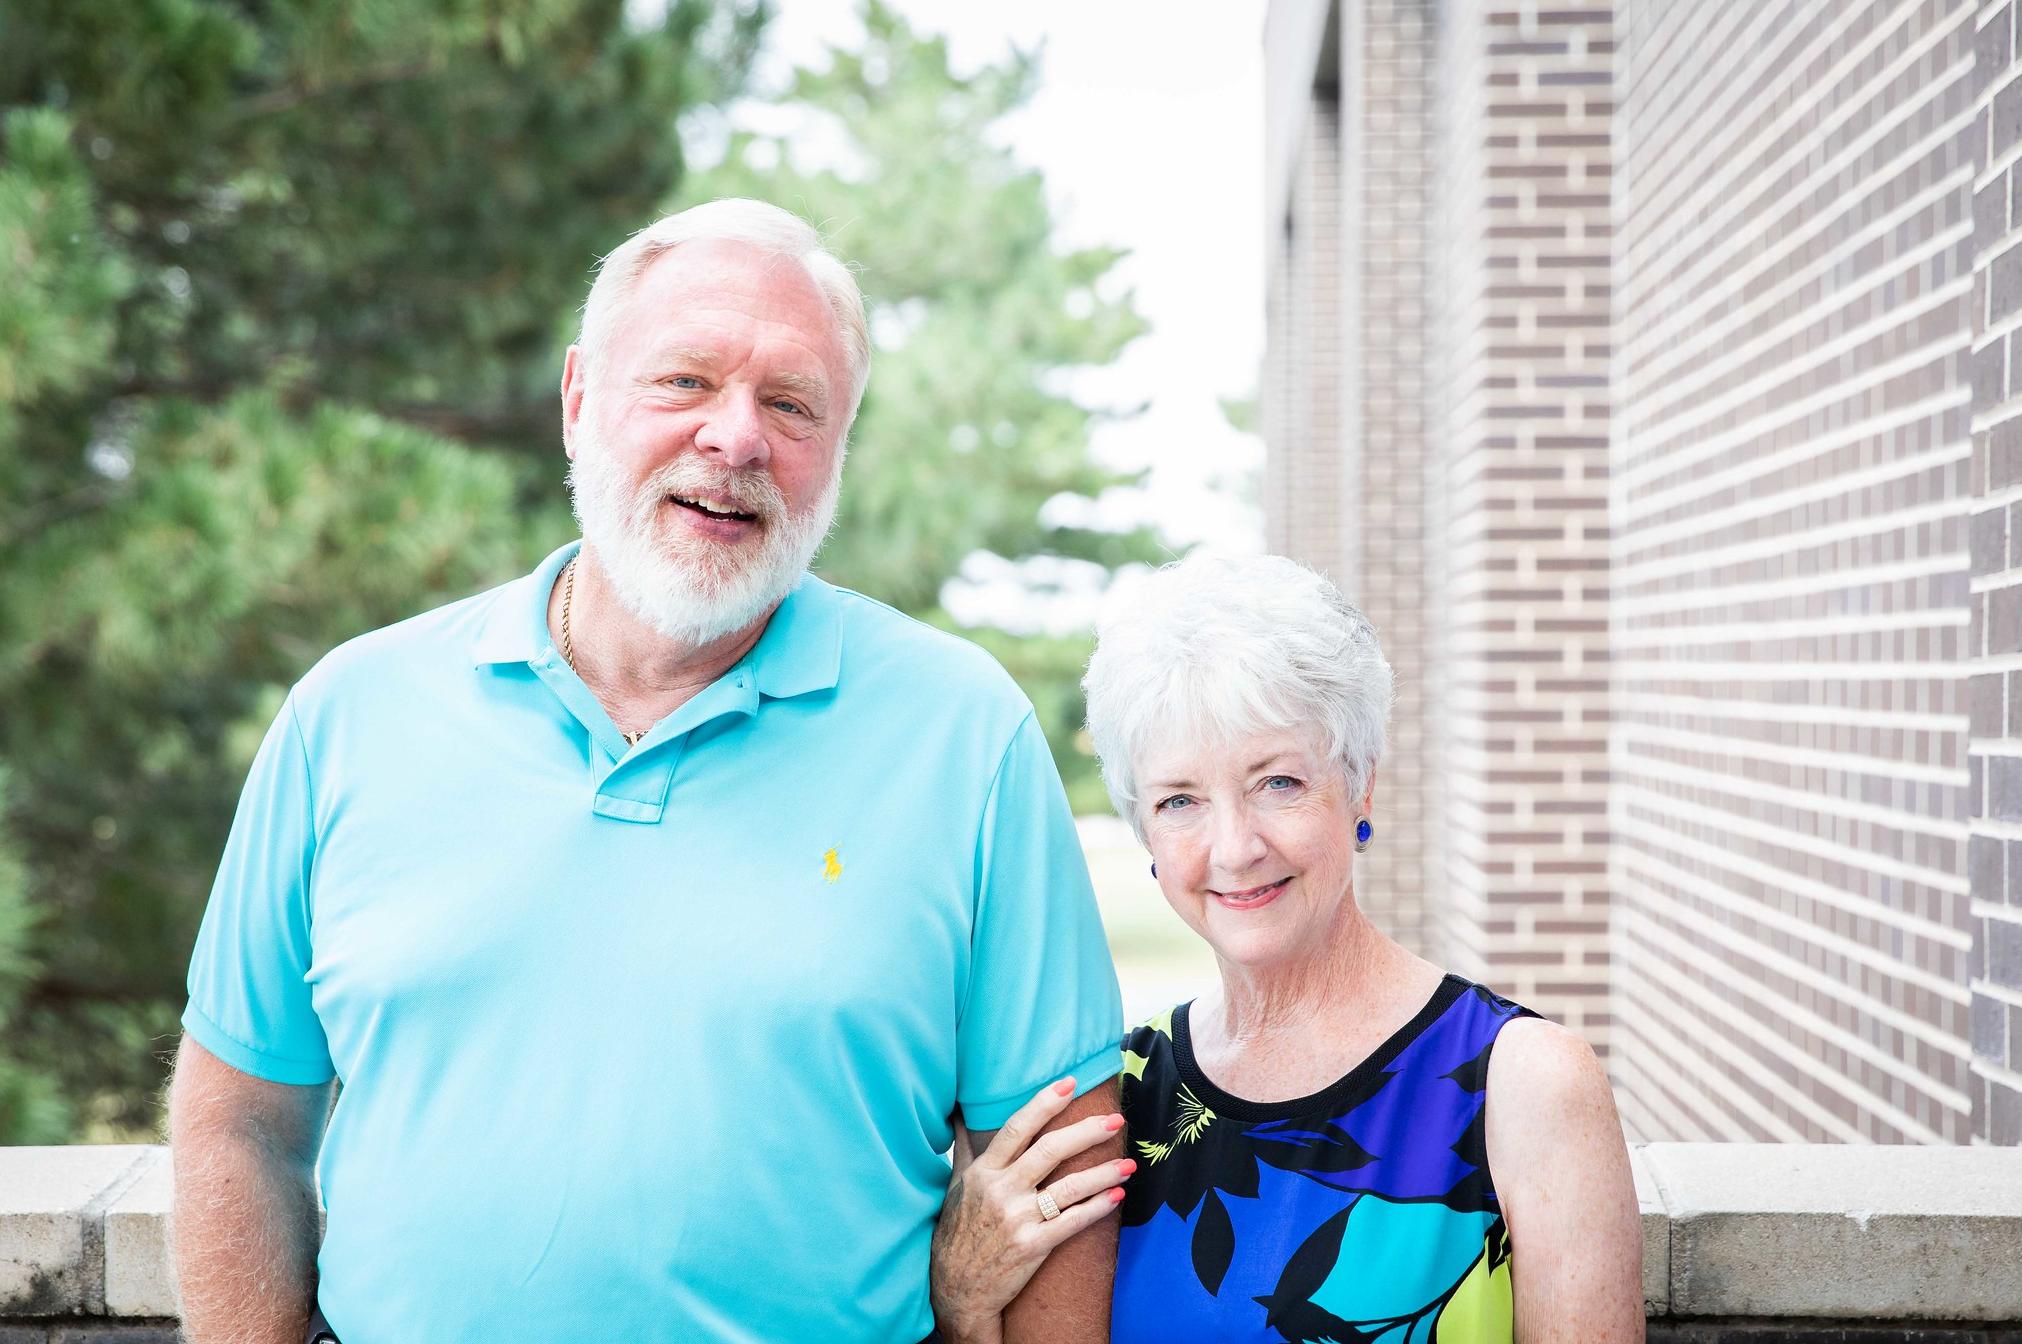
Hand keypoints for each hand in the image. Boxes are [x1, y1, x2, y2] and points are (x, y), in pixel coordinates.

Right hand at [930, 1078, 1134, 1342]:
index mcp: (984, 1172)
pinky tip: (1117, 1196)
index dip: (1044, 1103)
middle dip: (1086, 1132)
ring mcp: (1017, 1220)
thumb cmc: (957, 1232)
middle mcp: (1001, 1191)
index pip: (1017, 1128)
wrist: (957, 1289)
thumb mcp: (956, 1185)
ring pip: (1069, 1187)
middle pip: (1050, 1150)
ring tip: (1128, 1163)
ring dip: (1103, 1172)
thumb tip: (960, 1110)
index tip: (1070, 1083)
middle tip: (1115, 1118)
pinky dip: (1097, 1208)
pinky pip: (1072, 1222)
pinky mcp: (1032, 1247)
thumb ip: (965, 1147)